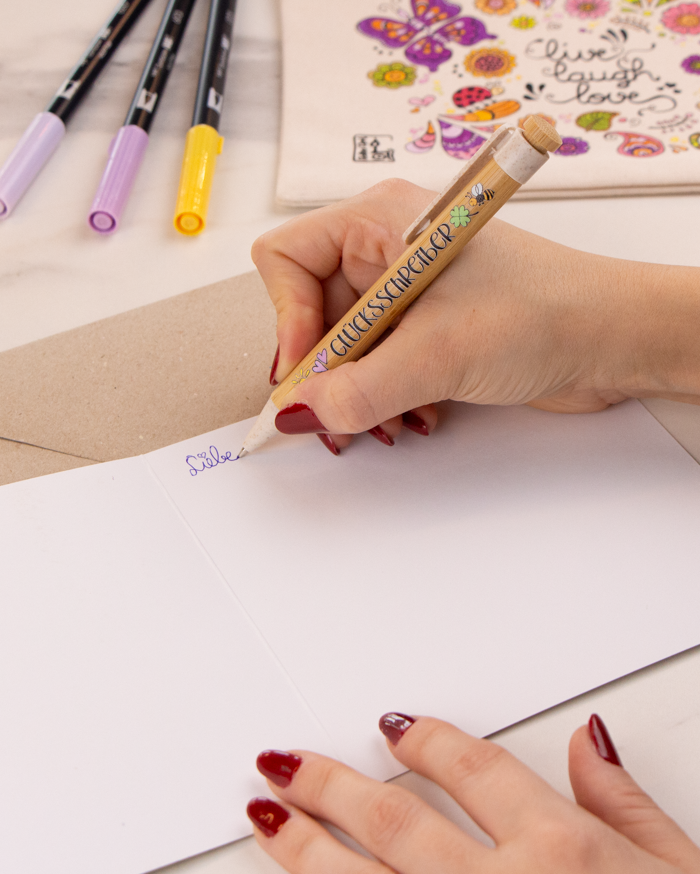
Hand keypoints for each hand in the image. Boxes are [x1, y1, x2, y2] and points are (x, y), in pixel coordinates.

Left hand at [247, 713, 699, 873]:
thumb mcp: (682, 873)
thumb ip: (625, 805)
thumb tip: (586, 740)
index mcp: (565, 856)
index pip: (475, 769)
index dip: (428, 740)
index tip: (393, 726)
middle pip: (396, 821)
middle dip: (331, 786)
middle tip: (287, 764)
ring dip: (306, 849)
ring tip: (266, 816)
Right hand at [252, 179, 699, 452]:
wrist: (613, 340)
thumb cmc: (544, 313)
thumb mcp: (436, 355)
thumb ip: (356, 391)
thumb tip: (295, 413)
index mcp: (379, 222)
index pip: (287, 259)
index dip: (288, 320)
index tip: (308, 373)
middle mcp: (385, 252)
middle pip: (312, 314)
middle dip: (327, 374)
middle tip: (338, 417)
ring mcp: (406, 292)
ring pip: (344, 350)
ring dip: (359, 394)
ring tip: (390, 422)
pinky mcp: (426, 328)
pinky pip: (377, 366)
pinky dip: (387, 398)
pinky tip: (418, 417)